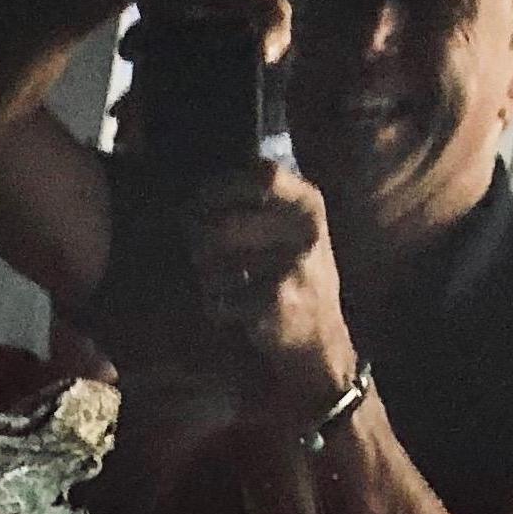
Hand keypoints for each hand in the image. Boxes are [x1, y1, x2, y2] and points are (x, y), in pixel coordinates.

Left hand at [184, 160, 360, 417]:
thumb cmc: (291, 276)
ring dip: (209, 280)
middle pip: (221, 225)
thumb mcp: (289, 228)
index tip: (197, 204)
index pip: (259, 176)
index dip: (219, 188)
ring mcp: (292, 264)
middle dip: (200, 244)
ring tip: (231, 287)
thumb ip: (254, 204)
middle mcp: (304, 227)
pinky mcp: (275, 301)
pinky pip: (218, 301)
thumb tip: (194, 199)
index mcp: (307, 202)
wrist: (319, 337)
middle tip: (205, 257)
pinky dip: (218, 309)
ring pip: (214, 266)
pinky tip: (238, 312)